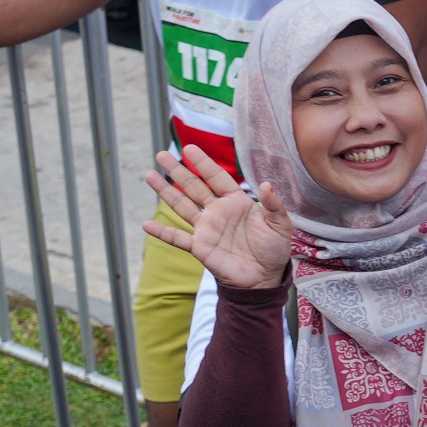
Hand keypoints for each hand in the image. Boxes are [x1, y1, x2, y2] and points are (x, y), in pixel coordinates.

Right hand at [140, 146, 294, 289]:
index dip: (203, 163)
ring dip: (165, 191)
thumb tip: (268, 184)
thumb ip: (274, 204)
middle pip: (194, 187)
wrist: (265, 278)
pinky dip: (162, 232)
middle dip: (178, 171)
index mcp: (236, 202)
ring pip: (181, 206)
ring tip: (149, 175)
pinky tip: (146, 224)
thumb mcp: (280, 225)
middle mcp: (217, 212)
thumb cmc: (273, 249)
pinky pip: (177, 238)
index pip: (217, 177)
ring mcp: (206, 229)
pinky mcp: (200, 247)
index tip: (189, 148)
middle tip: (161, 154)